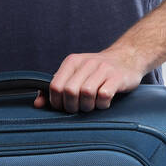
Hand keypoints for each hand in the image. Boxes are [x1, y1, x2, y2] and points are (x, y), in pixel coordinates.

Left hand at [35, 46, 149, 112]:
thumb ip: (57, 87)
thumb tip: (37, 104)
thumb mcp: (75, 74)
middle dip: (72, 106)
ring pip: (86, 94)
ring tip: (92, 105)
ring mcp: (103, 69)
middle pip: (69, 92)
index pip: (55, 86)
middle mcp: (86, 63)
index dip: (57, 102)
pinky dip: (102, 104)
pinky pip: (104, 96)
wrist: (128, 57)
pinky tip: (104, 102)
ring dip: (88, 106)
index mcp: (72, 61)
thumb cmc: (97, 71)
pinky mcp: (117, 77)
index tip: (64, 106)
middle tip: (79, 108)